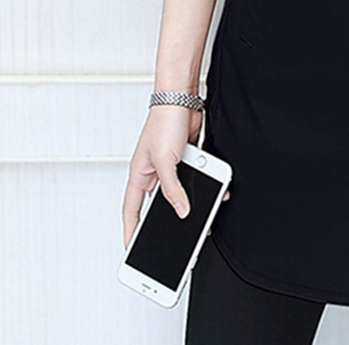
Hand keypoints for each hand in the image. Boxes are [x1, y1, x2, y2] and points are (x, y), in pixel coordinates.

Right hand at [120, 105, 229, 249]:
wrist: (182, 98)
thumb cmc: (163, 122)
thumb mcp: (165, 161)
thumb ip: (172, 188)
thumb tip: (181, 211)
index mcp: (139, 175)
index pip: (132, 210)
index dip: (131, 231)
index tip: (132, 250)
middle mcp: (154, 172)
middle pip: (159, 205)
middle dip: (167, 222)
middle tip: (175, 241)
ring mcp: (171, 166)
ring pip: (181, 191)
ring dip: (192, 201)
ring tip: (203, 218)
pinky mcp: (187, 158)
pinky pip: (196, 176)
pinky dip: (206, 183)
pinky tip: (217, 191)